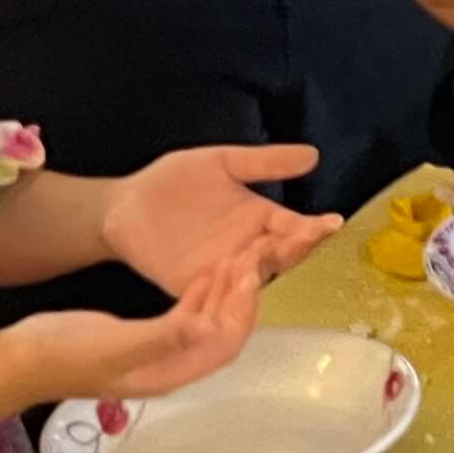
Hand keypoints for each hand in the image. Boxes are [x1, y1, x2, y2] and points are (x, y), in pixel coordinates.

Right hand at [10, 255, 264, 407]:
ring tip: (238, 258)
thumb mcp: (114, 344)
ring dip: (224, 294)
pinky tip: (205, 273)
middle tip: (252, 258)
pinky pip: (186, 316)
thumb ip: (162, 337)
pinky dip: (201, 294)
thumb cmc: (64, 355)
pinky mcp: (145, 336)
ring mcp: (158, 352)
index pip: (223, 345)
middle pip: (222, 334)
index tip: (249, 276)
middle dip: (240, 299)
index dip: (242, 313)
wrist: (21, 361)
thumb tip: (206, 327)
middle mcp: (171, 366)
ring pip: (207, 323)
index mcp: (169, 374)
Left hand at [103, 143, 333, 292]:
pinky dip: (231, 293)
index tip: (331, 222)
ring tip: (268, 253)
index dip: (315, 227)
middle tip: (303, 238)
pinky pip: (220, 297)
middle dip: (295, 248)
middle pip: (282, 256)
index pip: (296, 227)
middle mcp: (248, 249)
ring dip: (263, 268)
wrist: (122, 206)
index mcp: (259, 219)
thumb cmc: (171, 182)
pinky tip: (238, 280)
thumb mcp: (220, 163)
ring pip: (255, 278)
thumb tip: (313, 155)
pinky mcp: (195, 289)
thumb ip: (263, 163)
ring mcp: (223, 272)